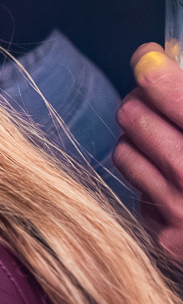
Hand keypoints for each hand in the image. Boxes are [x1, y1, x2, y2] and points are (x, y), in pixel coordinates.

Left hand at [117, 44, 182, 263]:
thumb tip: (166, 64)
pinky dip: (152, 181)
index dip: (156, 68)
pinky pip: (139, 193)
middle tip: (157, 95)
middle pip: (135, 117)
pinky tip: (178, 181)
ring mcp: (182, 217)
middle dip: (145, 101)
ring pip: (125, 153)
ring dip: (141, 138)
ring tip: (166, 135)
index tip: (150, 58)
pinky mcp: (171, 245)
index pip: (169, 93)